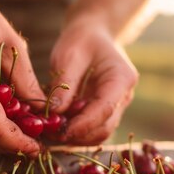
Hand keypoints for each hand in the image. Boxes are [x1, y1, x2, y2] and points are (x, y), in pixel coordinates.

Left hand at [49, 19, 138, 144]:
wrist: (93, 35)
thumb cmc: (82, 40)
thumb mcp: (69, 55)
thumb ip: (64, 84)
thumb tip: (55, 113)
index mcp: (121, 78)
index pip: (105, 108)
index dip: (84, 124)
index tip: (61, 132)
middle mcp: (123, 97)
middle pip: (104, 127)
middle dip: (78, 135)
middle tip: (49, 133)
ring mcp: (116, 107)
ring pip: (99, 133)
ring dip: (76, 137)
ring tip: (50, 131)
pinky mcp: (104, 112)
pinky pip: (92, 129)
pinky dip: (75, 132)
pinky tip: (57, 127)